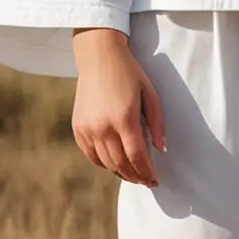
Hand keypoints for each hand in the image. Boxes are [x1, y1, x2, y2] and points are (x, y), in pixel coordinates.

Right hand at [71, 28, 165, 186]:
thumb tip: (161, 150)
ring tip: (132, 174)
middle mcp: (103, 126)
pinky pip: (90, 154)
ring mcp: (88, 128)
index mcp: (124, 118)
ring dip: (120, 172)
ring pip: (105, 162)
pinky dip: (103, 163)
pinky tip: (113, 164)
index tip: (155, 180)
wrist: (99, 57)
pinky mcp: (78, 127)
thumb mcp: (150, 94)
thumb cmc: (129, 74)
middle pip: (120, 164)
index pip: (137, 157)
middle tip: (145, 180)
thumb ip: (157, 124)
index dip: (147, 172)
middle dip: (135, 176)